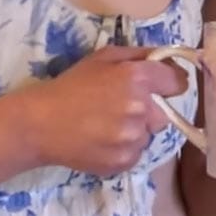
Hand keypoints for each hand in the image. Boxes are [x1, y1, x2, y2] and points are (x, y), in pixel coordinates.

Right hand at [21, 46, 187, 176]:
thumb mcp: (103, 57)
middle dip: (150, 111)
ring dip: (135, 131)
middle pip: (165, 113)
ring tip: (106, 126)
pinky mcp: (124, 160)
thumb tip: (168, 59)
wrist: (38, 124)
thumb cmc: (71, 86)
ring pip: (149, 135)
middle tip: (122, 109)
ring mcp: (133, 137)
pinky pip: (136, 153)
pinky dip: (124, 149)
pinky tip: (101, 141)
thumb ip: (140, 55)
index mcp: (138, 78)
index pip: (178, 82)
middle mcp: (141, 108)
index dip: (170, 84)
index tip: (162, 88)